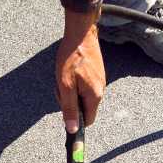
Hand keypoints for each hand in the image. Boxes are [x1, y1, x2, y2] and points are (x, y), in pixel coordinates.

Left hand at [55, 9, 105, 132]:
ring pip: (82, 96)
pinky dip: (75, 83)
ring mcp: (99, 81)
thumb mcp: (65, 86)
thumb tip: (72, 129)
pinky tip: (70, 72)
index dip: (76, 120)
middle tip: (62, 88)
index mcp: (94, 96)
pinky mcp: (96, 74)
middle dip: (71, 102)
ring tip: (65, 77)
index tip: (66, 110)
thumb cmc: (71, 58)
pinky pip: (84, 87)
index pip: (88, 121)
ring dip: (71, 92)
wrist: (80, 33)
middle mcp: (100, 90)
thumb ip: (69, 108)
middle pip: (84, 108)